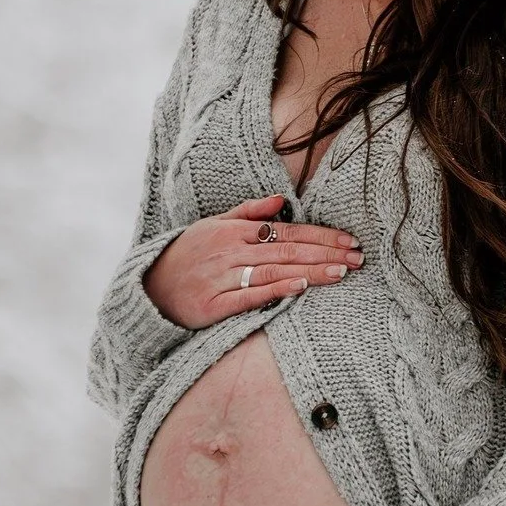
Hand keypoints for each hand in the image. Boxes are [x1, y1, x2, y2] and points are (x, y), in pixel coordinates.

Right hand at [143, 194, 363, 328]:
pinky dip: (276, 290)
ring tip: (342, 272)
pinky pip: (251, 296)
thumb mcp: (213, 225)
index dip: (320, 236)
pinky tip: (300, 287)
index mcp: (233, 231)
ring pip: (275, 271)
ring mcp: (222, 278)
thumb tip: (280, 199)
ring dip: (311, 271)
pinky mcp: (214, 305)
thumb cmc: (186, 256)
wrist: (148, 289)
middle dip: (326, 253)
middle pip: (287, 250)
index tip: (349, 240)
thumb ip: (247, 212)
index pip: (286, 231)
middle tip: (357, 257)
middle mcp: (230, 251)